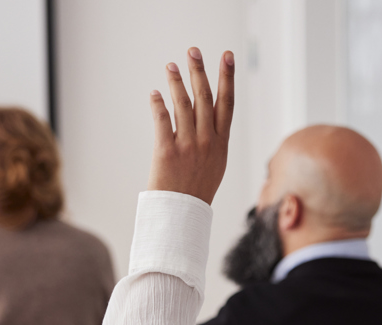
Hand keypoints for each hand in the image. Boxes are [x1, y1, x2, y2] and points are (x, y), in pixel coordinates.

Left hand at [147, 47, 234, 204]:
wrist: (183, 215)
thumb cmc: (197, 190)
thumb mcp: (215, 164)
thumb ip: (214, 140)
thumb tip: (208, 118)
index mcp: (221, 142)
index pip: (226, 102)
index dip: (227, 77)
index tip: (227, 56)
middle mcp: (207, 141)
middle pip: (204, 97)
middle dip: (199, 71)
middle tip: (193, 51)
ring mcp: (188, 146)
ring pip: (183, 105)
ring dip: (176, 82)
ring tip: (171, 66)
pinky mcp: (168, 152)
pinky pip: (162, 121)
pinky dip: (158, 104)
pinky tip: (154, 93)